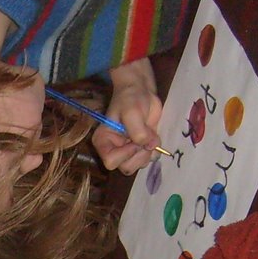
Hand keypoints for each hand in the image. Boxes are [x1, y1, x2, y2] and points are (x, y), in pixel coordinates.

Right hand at [92, 58, 162, 173]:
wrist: (141, 91)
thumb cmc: (131, 98)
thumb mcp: (132, 112)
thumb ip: (138, 131)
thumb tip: (149, 146)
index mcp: (103, 142)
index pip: (111, 162)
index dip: (126, 154)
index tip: (133, 140)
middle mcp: (113, 150)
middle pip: (126, 168)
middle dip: (139, 155)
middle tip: (145, 139)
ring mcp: (127, 151)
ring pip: (138, 166)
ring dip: (148, 153)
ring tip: (149, 136)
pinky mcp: (140, 149)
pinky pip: (148, 160)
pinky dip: (154, 151)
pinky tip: (153, 138)